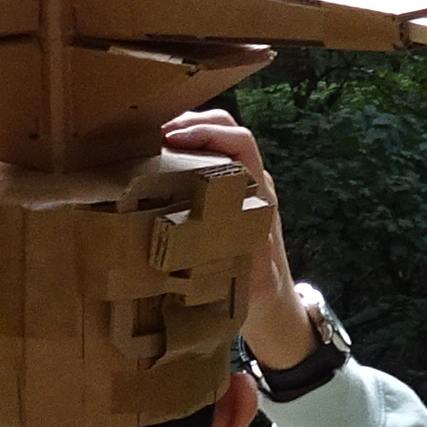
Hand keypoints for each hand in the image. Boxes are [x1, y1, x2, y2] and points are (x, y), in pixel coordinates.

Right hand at [160, 110, 312, 370]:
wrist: (273, 304)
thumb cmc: (263, 291)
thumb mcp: (253, 275)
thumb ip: (241, 251)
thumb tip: (215, 234)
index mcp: (260, 193)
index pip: (241, 142)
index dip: (207, 132)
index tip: (172, 138)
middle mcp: (252, 182)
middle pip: (229, 129)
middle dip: (194, 122)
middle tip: (156, 133)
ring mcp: (241, 186)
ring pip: (218, 141)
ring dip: (188, 134)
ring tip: (153, 143)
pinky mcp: (229, 196)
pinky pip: (209, 160)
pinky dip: (186, 153)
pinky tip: (160, 166)